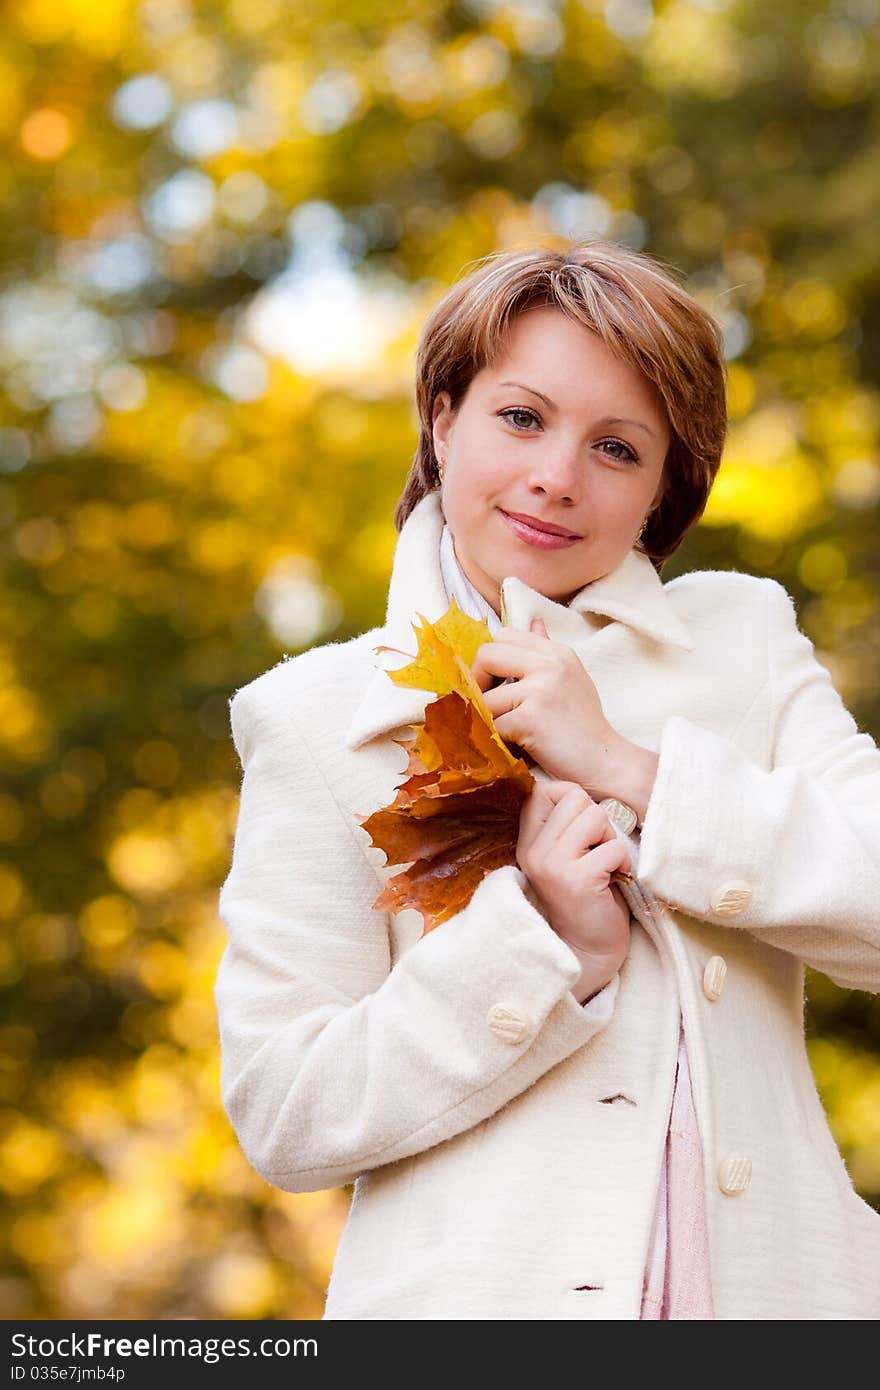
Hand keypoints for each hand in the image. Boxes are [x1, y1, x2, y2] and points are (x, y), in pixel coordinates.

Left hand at [472, 617, 620, 792]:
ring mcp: (540, 690)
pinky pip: (492, 724)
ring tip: (504, 731)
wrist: (606, 762)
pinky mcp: (529, 718)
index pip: (505, 635)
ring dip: (487, 717)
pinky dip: (496, 739)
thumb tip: (533, 622)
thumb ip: (547, 651)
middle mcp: (550, 664)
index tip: (492, 682)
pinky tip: (512, 746)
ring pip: (484, 696)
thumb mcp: (571, 678)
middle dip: (476, 681)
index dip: (490, 658)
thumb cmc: (585, 726)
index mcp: (557, 653)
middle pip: (486, 655)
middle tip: (486, 705)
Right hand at [516, 778, 632, 1001]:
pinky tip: (613, 881)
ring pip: (595, 816)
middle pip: (575, 797)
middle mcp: (533, 851)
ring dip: (610, 840)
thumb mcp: (563, 857)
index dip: (573, 800)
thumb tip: (580, 791)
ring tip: (603, 865)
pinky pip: (614, 846)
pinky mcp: (578, 880)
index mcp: (527, 842)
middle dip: (597, 821)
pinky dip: (622, 863)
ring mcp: (553, 865)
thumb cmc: (585, 898)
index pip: (543, 790)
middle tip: (596, 853)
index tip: (583, 832)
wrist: (587, 949)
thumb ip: (565, 826)